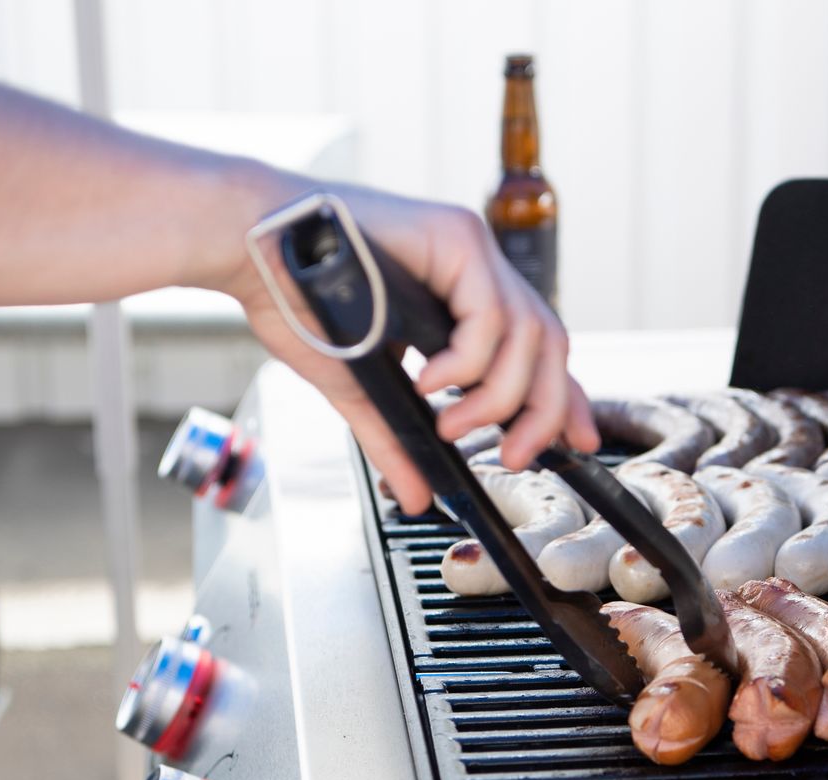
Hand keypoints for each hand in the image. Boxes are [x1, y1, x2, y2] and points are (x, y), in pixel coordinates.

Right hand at [205, 170, 597, 513]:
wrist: (246, 247)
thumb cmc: (293, 298)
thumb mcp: (362, 387)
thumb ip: (396, 439)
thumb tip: (416, 494)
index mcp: (462, 298)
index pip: (538, 352)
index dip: (568, 399)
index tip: (580, 444)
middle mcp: (476, 269)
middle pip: (551, 345)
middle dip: (546, 410)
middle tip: (514, 454)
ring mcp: (470, 250)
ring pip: (530, 335)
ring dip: (497, 397)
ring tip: (451, 425)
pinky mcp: (455, 237)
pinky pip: (491, 315)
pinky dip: (470, 362)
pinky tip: (433, 383)